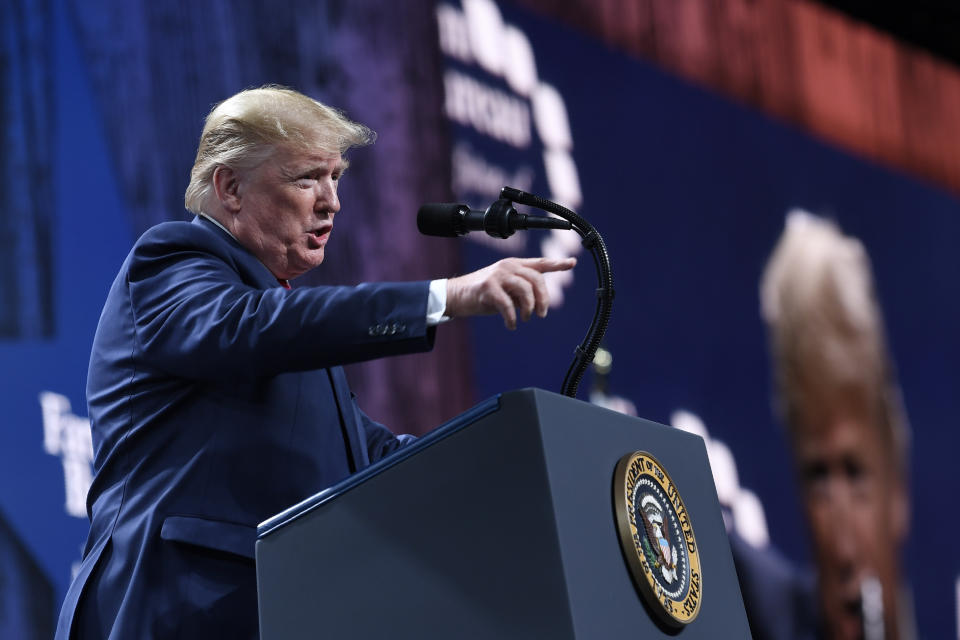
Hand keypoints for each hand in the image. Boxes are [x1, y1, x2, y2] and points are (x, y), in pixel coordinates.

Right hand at [445, 257, 576, 329]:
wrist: (456, 295)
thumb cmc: (483, 294)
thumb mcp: (507, 290)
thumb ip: (523, 292)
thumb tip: (537, 304)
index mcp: (515, 265)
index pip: (540, 263)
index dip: (557, 263)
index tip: (573, 262)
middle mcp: (508, 266)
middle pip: (536, 278)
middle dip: (543, 298)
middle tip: (542, 314)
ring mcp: (497, 275)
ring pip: (524, 289)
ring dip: (529, 307)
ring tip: (524, 318)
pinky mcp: (487, 287)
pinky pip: (507, 304)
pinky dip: (511, 317)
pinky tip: (511, 325)